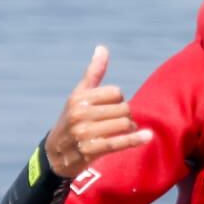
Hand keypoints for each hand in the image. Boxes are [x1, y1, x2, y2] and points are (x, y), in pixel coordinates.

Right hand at [44, 46, 152, 178]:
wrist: (56, 155)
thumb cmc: (72, 120)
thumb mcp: (79, 95)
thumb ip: (93, 73)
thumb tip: (102, 48)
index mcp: (79, 98)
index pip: (116, 93)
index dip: (118, 100)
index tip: (111, 108)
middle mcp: (80, 114)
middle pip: (123, 109)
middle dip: (126, 115)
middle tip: (119, 122)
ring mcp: (84, 133)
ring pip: (124, 124)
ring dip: (130, 128)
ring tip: (124, 131)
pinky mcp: (90, 150)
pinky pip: (119, 143)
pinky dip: (135, 139)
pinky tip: (147, 136)